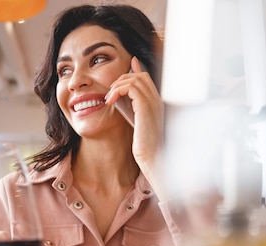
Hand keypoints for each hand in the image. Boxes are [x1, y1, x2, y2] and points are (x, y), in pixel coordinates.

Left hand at [104, 56, 163, 171]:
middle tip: (110, 92)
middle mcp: (157, 99)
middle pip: (140, 76)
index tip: (121, 73)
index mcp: (156, 101)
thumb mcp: (132, 117)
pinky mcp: (146, 107)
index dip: (134, 71)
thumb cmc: (141, 141)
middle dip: (122, 79)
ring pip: (135, 79)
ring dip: (118, 86)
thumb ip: (126, 103)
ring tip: (109, 98)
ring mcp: (153, 101)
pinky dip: (117, 91)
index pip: (146, 78)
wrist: (150, 155)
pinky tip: (110, 101)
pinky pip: (131, 88)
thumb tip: (115, 92)